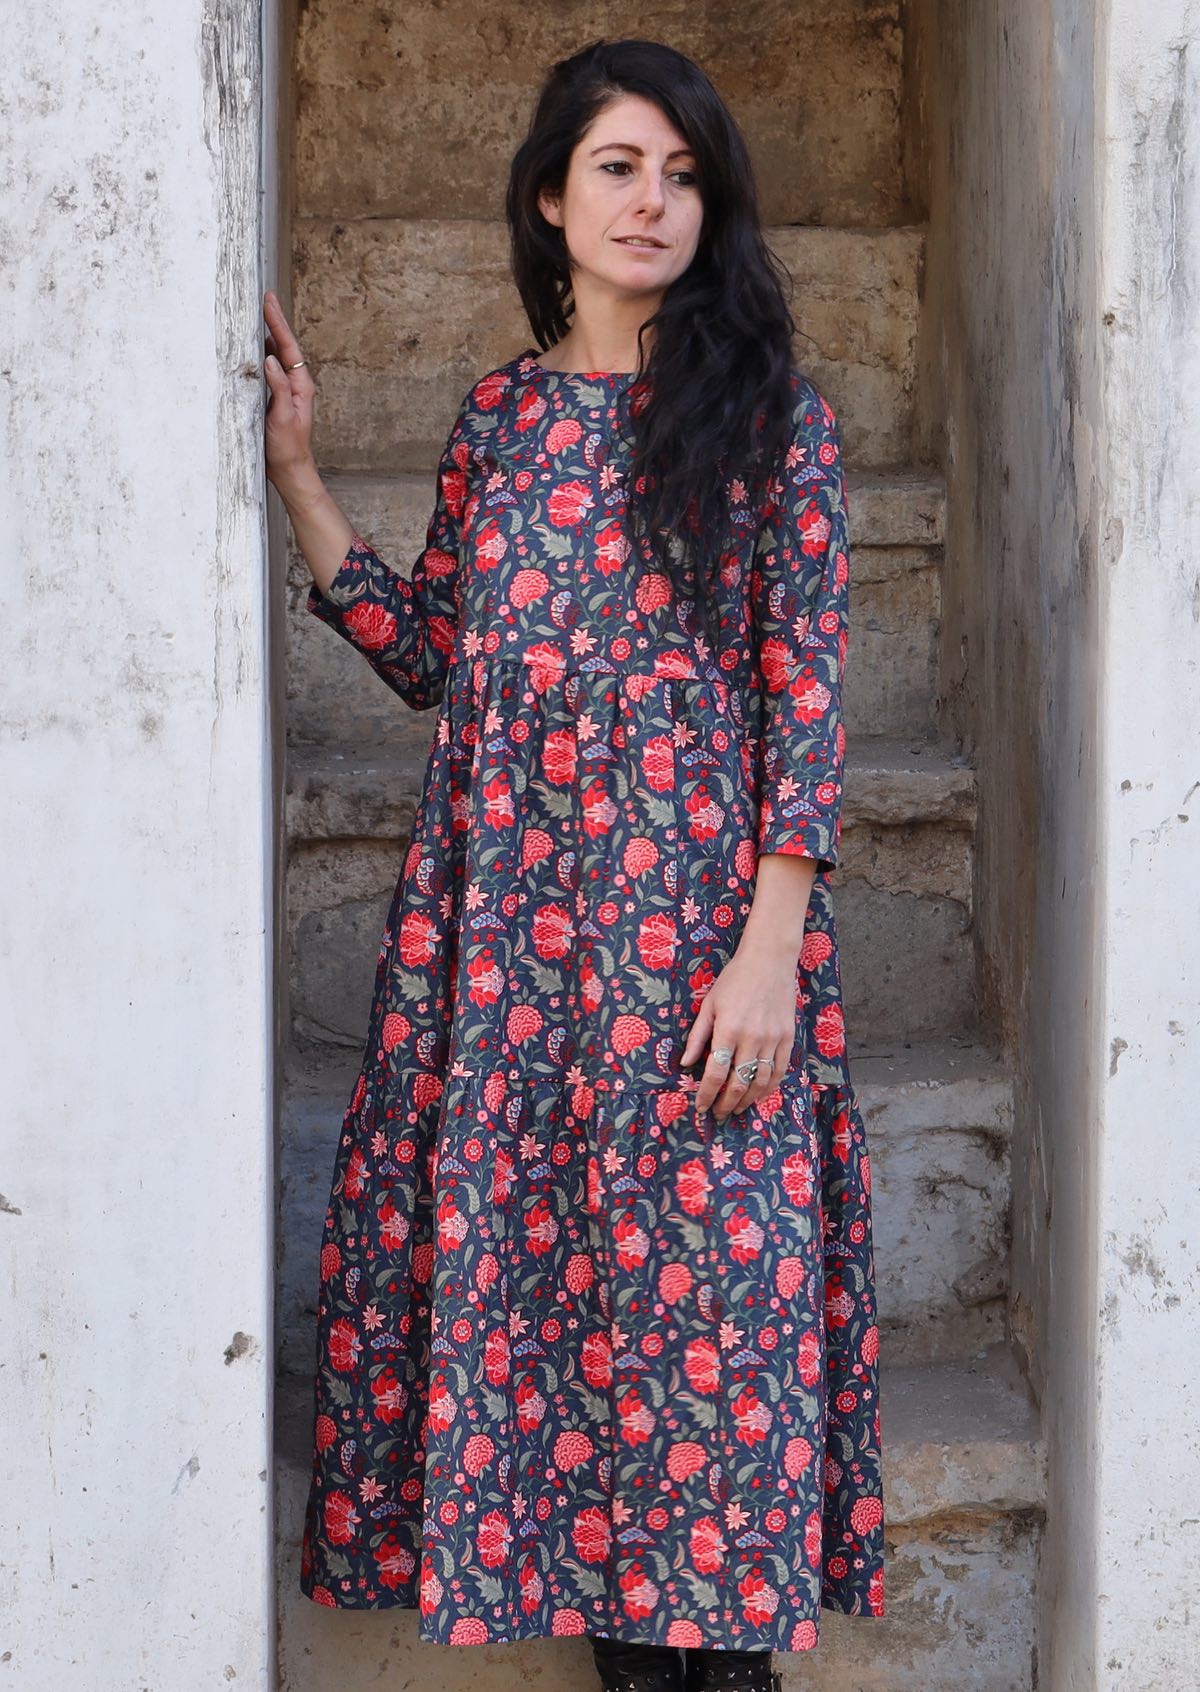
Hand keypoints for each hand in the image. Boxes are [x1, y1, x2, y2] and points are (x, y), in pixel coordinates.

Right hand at [263, 289, 318, 493]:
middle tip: (265, 298)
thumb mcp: (283, 418)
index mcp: (301, 386)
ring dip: (267, 335)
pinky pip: (269, 370)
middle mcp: (296, 384)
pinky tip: (253, 347)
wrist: (289, 470)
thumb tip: (270, 359)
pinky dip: (261, 354)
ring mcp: (286, 390)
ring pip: (277, 356)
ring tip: (258, 314)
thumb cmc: (287, 448)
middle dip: (274, 322)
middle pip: (284, 346)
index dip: (277, 323)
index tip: (269, 302)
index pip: (288, 348)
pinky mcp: (277, 398)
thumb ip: (278, 388)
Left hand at [679, 940, 802, 1122]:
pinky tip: (759, 1096)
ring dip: (747, 1101)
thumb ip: (697, 1036)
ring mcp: (773, 1039)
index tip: (701, 1107)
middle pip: (738, 1083)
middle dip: (726, 1104)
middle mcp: (752, 1038)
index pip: (715, 1073)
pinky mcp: (788, 1038)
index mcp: (728, 1029)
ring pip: (760, 1082)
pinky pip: (780, 1070)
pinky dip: (769, 1087)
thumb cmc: (734, 980)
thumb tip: (685, 1065)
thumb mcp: (709, 1004)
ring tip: (736, 1109)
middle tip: (718, 1114)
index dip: (706, 1095)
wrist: (769, 961)